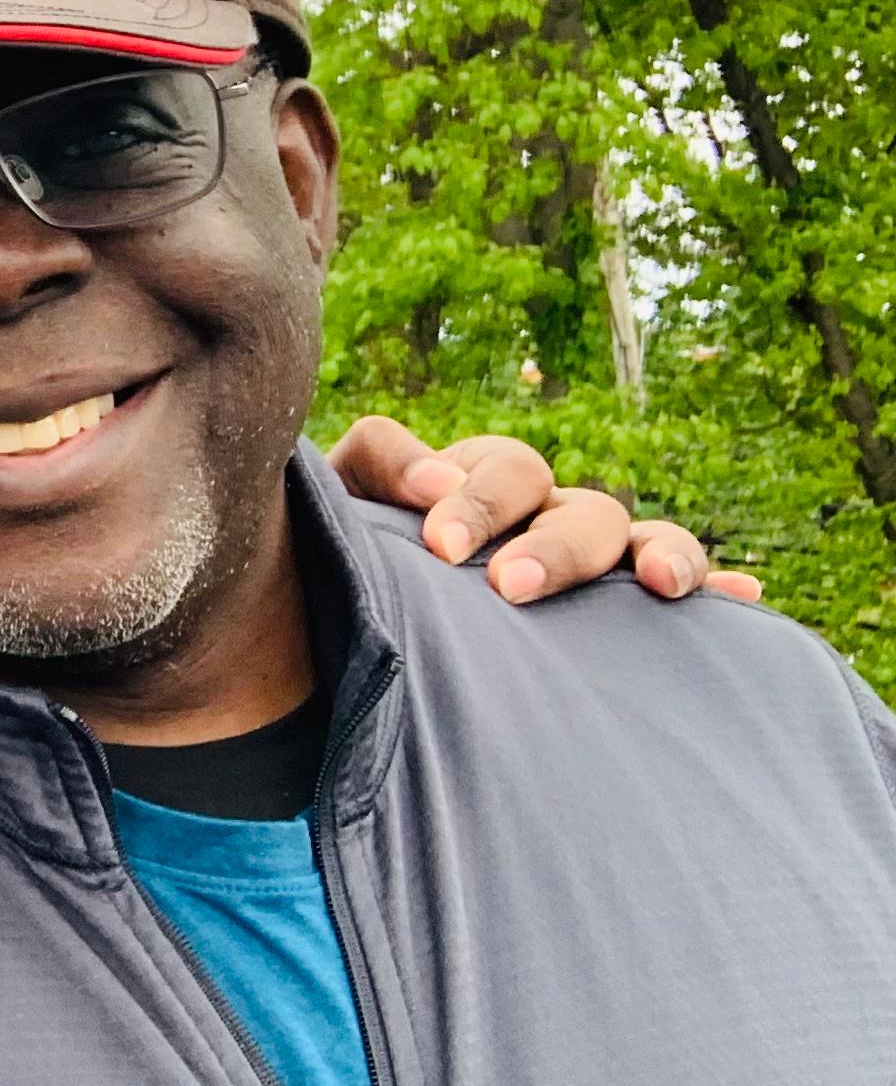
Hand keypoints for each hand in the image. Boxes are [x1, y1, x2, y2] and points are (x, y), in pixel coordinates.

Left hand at [326, 416, 762, 606]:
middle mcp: (547, 518)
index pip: (503, 470)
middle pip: (580, 510)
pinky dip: (717, 589)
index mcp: (484, 482)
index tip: (442, 543)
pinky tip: (744, 598)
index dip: (478, 498)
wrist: (342, 617)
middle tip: (509, 588)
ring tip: (663, 582)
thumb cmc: (349, 549)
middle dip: (554, 546)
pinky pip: (679, 595)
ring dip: (661, 553)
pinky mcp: (616, 616)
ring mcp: (589, 565)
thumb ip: (375, 468)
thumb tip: (436, 482)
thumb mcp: (345, 499)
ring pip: (640, 542)